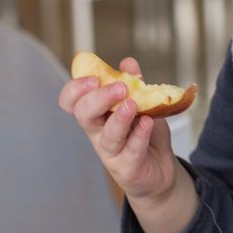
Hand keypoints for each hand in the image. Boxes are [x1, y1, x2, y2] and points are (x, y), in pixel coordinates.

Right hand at [58, 56, 177, 202]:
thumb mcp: (141, 105)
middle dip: (98, 98)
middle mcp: (98, 133)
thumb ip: (135, 85)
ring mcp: (111, 152)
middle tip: (119, 88)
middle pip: (84, 115)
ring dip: (120, 118)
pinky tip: (148, 122)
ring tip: (132, 104)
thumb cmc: (144, 136)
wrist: (160, 170)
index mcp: (96, 114)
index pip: (71, 101)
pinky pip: (132, 150)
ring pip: (108, 135)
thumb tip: (128, 63)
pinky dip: (140, 135)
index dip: (76, 89)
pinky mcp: (128, 167)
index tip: (94, 77)